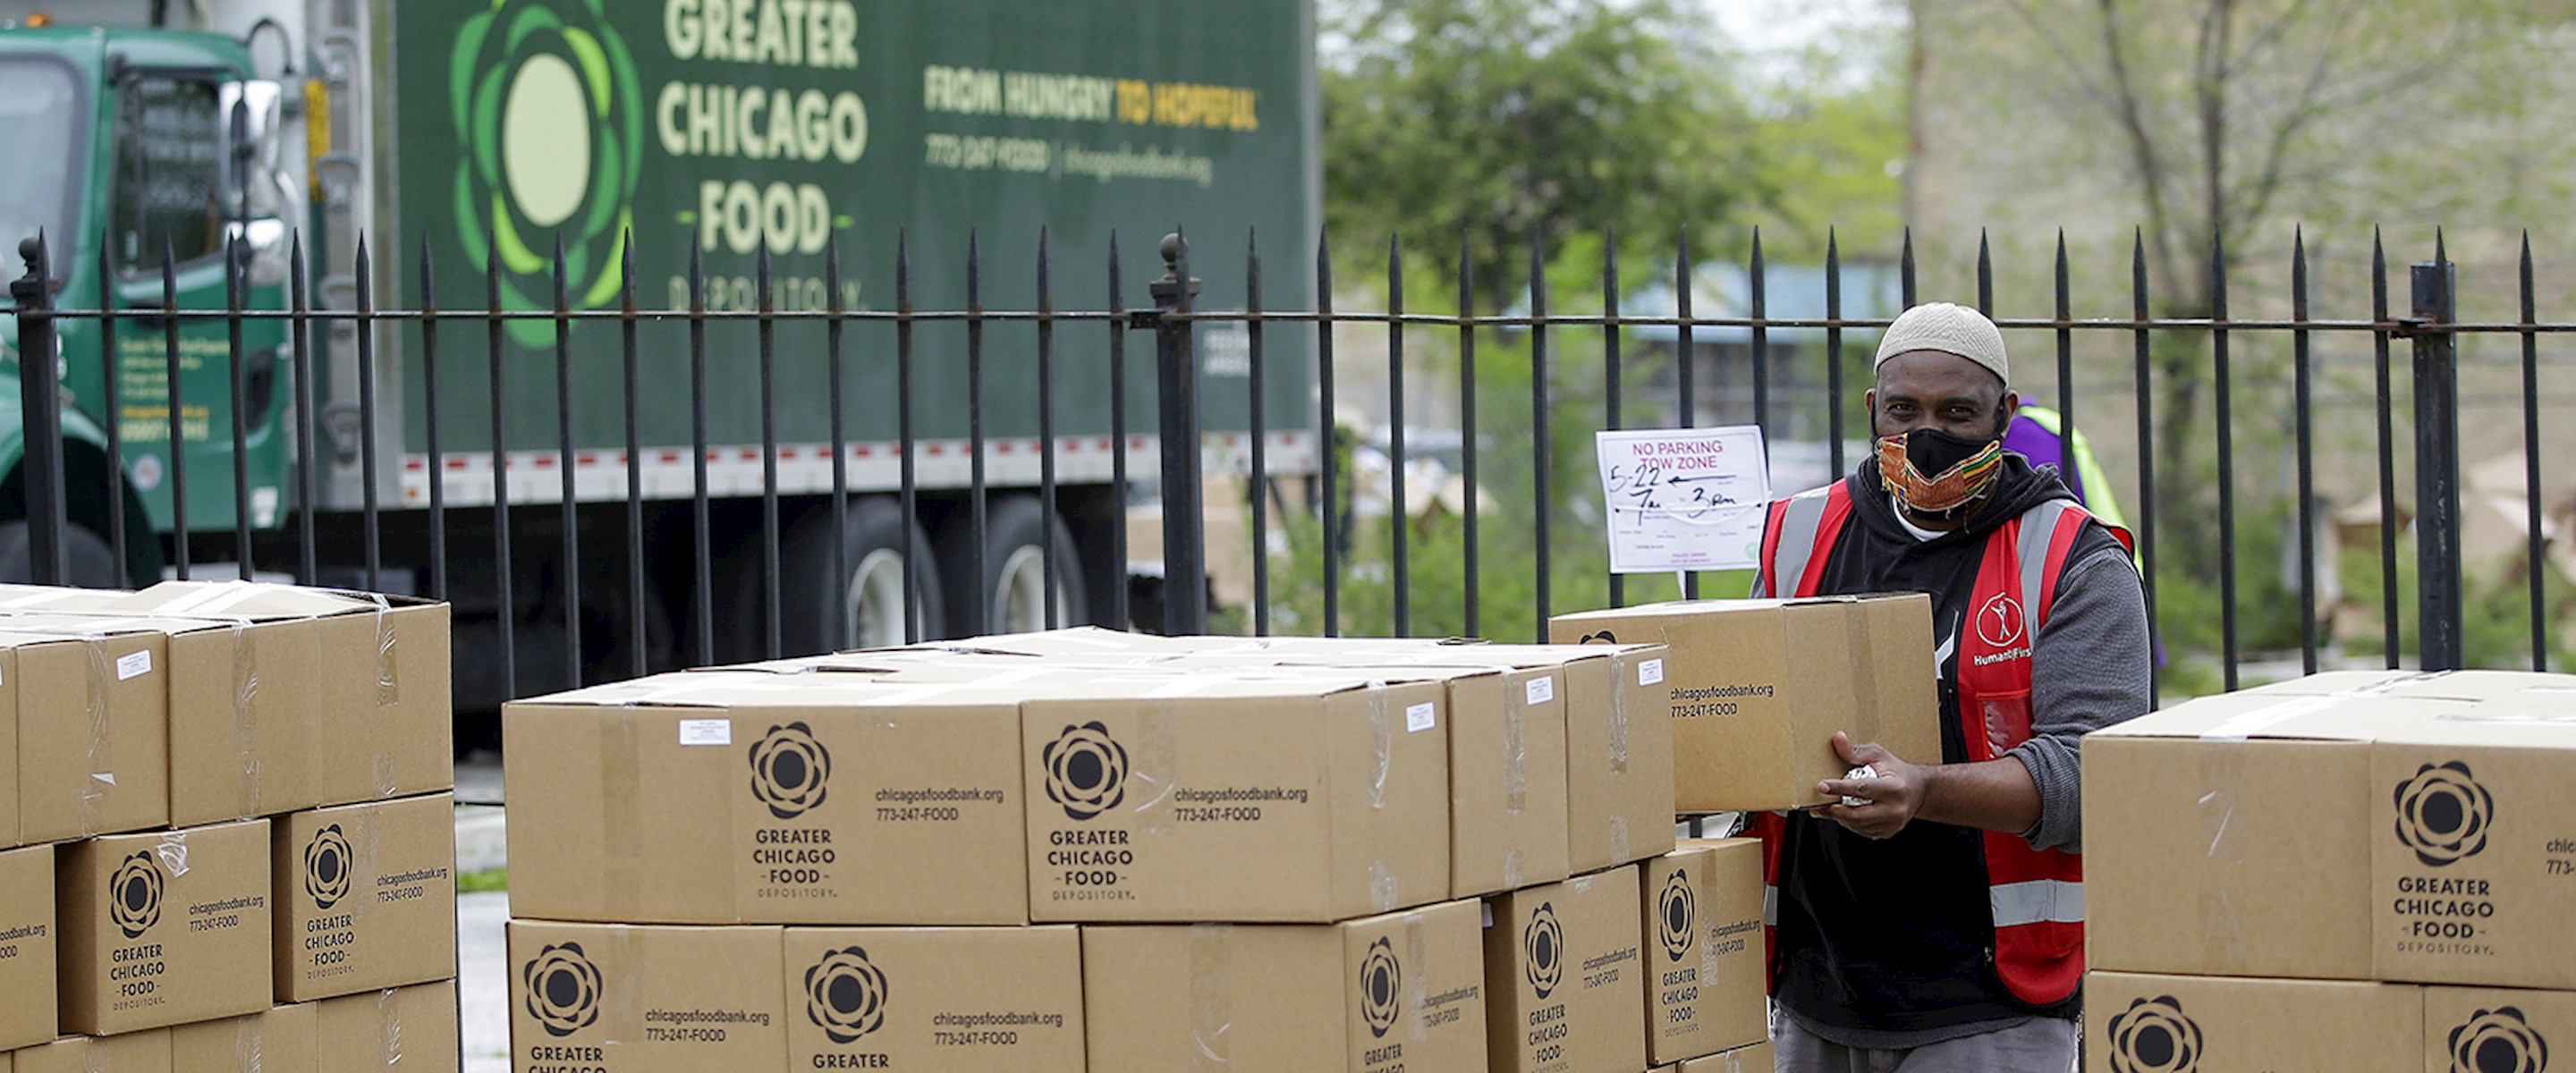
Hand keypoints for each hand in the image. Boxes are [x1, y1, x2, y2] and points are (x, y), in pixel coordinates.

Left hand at [1810, 732, 1936, 839]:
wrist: (1918, 790)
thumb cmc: (1895, 770)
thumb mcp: (1879, 755)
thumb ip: (1856, 750)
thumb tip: (1837, 739)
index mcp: (1895, 788)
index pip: (1862, 789)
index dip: (1839, 788)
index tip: (1821, 786)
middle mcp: (1895, 809)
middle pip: (1857, 814)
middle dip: (1834, 809)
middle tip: (1818, 802)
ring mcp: (1892, 824)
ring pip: (1857, 825)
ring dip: (1839, 816)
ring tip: (1829, 805)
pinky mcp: (1887, 833)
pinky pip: (1861, 831)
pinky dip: (1849, 822)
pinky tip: (1844, 811)